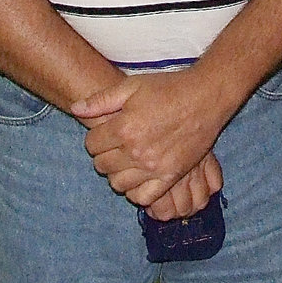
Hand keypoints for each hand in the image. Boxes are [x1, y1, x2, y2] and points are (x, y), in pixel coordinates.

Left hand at [71, 70, 230, 208]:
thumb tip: (75, 109)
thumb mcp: (133, 86)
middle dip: (105, 155)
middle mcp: (136, 151)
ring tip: (128, 161)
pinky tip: (140, 177)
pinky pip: (144, 197)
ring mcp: (154, 166)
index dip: (97, 137)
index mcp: (125, 127)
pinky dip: (137, 191)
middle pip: (102, 165)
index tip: (108, 131)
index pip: (92, 144)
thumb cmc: (169, 88)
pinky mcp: (170, 175)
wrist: (206, 97)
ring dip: (118, 173)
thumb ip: (102, 99)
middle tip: (118, 145)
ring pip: (118, 184)